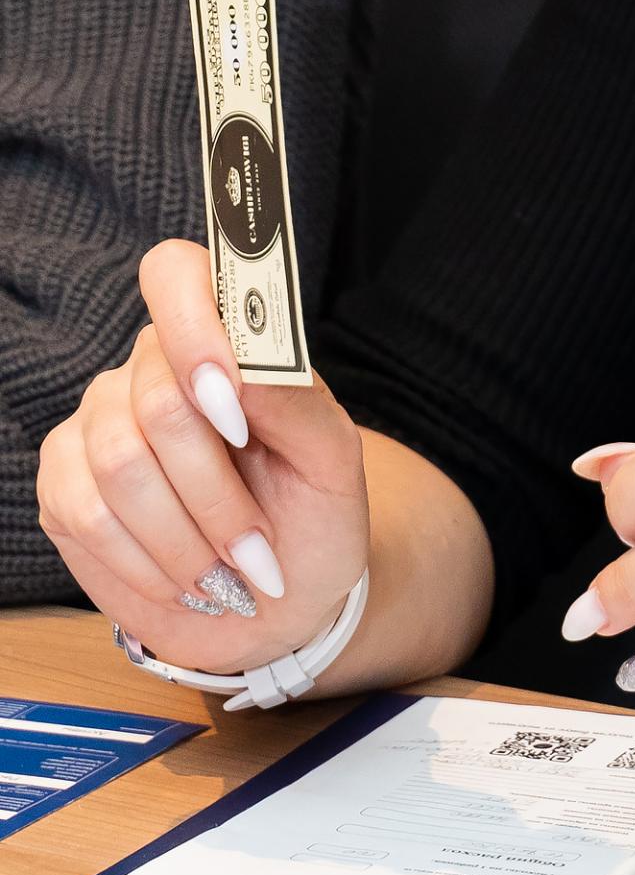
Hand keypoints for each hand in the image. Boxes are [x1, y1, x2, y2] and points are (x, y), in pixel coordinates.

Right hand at [37, 238, 369, 673]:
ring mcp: (98, 424)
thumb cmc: (312, 516)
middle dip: (216, 493)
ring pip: (119, 465)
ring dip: (184, 538)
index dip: (193, 331)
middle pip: (160, 404)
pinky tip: (181, 580)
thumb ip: (295, 400)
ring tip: (225, 572)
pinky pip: (86, 514)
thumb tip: (241, 367)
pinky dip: (145, 562)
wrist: (279, 600)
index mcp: (221, 339)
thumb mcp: (331, 460)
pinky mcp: (63, 485)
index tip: (230, 402)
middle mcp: (149, 369)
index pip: (174, 274)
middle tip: (256, 544)